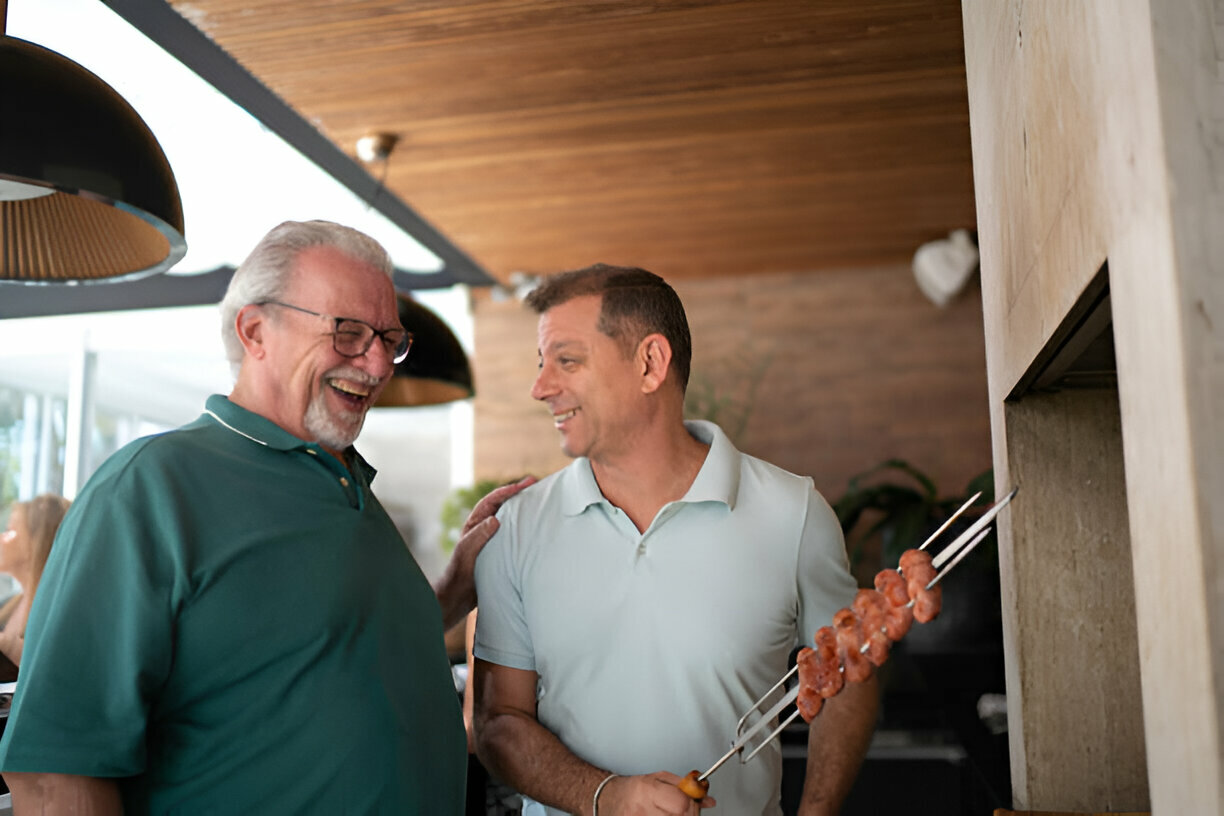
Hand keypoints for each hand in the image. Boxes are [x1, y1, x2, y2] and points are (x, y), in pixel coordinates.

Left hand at [433, 476, 535, 627]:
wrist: (460, 596)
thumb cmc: (460, 574)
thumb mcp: (467, 552)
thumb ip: (479, 536)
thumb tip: (495, 519)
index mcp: (474, 523)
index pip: (492, 501)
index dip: (507, 490)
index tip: (524, 484)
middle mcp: (483, 528)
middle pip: (503, 505)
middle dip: (518, 493)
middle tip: (535, 483)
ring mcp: (493, 538)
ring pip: (510, 517)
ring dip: (523, 507)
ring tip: (539, 499)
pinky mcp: (500, 549)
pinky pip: (514, 532)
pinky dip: (525, 525)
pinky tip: (536, 525)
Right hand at [597, 772, 714, 814]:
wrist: (608, 799)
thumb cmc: (634, 789)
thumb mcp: (659, 779)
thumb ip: (684, 788)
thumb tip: (707, 800)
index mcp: (648, 791)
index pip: (681, 805)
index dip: (692, 806)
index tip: (693, 803)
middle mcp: (642, 810)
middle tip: (685, 811)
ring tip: (672, 814)